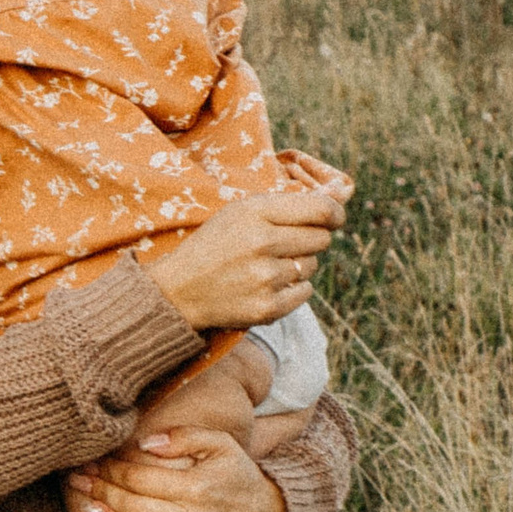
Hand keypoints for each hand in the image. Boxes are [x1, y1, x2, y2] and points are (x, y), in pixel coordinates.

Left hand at [64, 426, 289, 511]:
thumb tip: (144, 444)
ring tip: (88, 509)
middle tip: (78, 483)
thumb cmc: (236, 475)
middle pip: (136, 508)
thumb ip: (183, 436)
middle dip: (103, 494)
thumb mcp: (220, 443)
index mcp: (200, 488)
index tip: (92, 464)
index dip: (111, 471)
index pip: (140, 479)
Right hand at [143, 189, 347, 332]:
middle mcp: (262, 243)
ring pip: (312, 266)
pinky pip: (305, 292)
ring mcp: (266, 278)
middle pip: (321, 239)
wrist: (176, 291)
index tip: (334, 218)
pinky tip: (265, 286)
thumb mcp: (237, 212)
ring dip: (296, 265)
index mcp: (253, 213)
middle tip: (283, 244)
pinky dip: (292, 289)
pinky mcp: (268, 307)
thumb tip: (335, 203)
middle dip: (309, 240)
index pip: (321, 210)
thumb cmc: (213, 245)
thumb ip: (282, 205)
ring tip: (264, 267)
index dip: (335, 213)